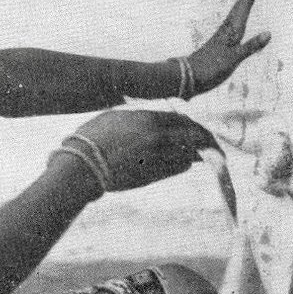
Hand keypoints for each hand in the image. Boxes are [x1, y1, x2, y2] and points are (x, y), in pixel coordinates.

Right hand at [74, 109, 216, 190]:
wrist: (81, 168)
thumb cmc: (93, 137)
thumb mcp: (118, 117)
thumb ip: (143, 117)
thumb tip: (159, 119)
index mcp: (150, 120)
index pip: (185, 119)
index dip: (195, 123)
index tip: (198, 126)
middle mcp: (159, 139)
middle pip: (195, 137)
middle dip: (206, 139)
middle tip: (211, 142)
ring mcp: (157, 159)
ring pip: (190, 155)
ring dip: (195, 153)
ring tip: (198, 152)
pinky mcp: (153, 176)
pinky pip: (178, 168)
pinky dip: (183, 163)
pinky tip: (183, 162)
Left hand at [187, 0, 270, 93]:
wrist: (188, 76)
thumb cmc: (210, 69)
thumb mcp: (233, 59)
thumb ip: (251, 46)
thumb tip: (268, 33)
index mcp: (232, 31)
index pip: (244, 6)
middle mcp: (227, 30)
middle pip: (240, 5)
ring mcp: (222, 35)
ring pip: (236, 13)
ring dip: (244, 0)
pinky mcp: (219, 42)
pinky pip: (233, 23)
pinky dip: (239, 15)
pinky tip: (238, 17)